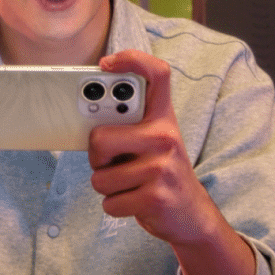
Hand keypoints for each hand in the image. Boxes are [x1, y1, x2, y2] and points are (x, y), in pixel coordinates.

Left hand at [89, 49, 217, 245]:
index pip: (157, 74)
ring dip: (107, 186)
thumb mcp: (152, 140)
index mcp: (163, 117)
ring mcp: (162, 167)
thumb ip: (127, 124)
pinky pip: (109, 201)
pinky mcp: (156, 197)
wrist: (191, 214)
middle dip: (96, 157)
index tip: (106, 63)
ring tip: (130, 183)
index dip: (131, 59)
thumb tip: (83, 114)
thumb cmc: (159, 171)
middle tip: (112, 162)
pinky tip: (135, 200)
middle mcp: (165, 136)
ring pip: (100, 177)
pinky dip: (115, 205)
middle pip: (99, 138)